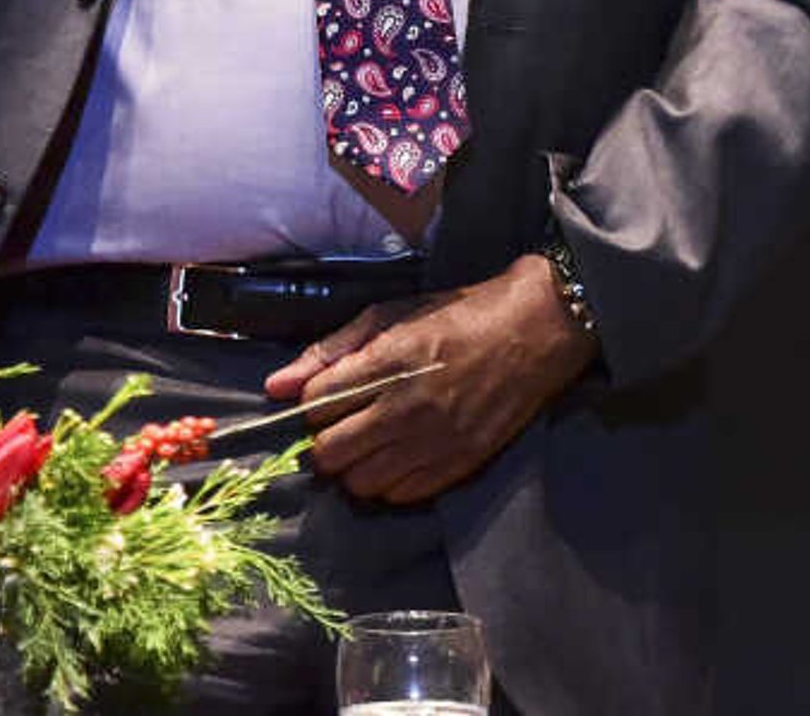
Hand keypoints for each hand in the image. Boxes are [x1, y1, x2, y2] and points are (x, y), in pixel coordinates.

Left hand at [260, 256, 597, 506]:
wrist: (532, 332)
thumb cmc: (457, 316)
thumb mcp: (389, 315)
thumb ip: (330, 350)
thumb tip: (276, 386)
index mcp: (388, 362)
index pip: (317, 404)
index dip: (312, 404)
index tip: (325, 398)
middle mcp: (407, 407)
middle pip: (332, 452)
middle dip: (325, 441)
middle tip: (340, 426)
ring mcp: (436, 440)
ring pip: (361, 482)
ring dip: (354, 466)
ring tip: (368, 444)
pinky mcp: (460, 464)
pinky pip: (401, 495)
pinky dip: (389, 482)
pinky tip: (396, 457)